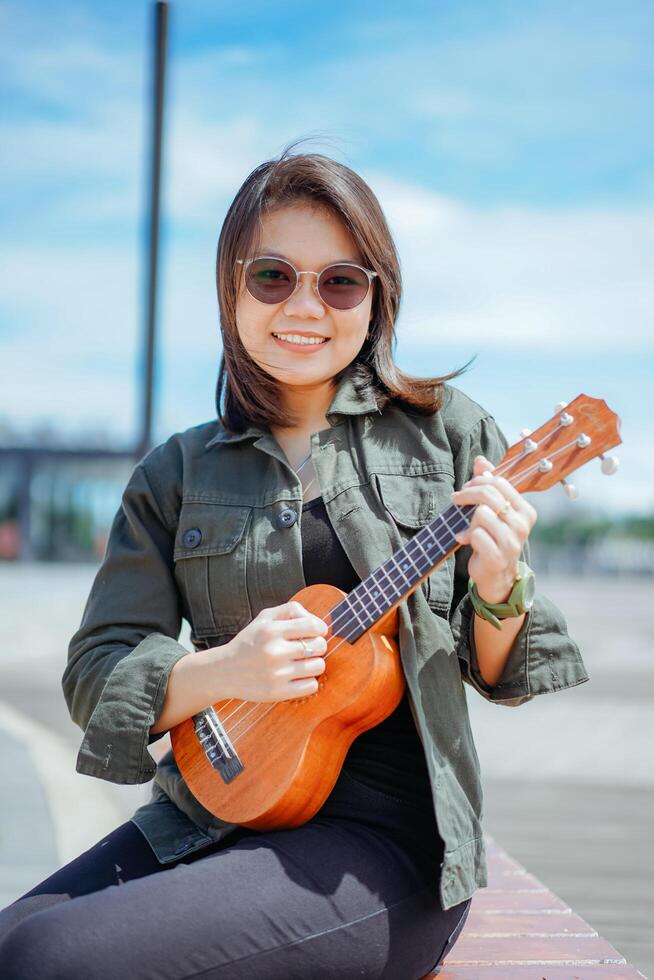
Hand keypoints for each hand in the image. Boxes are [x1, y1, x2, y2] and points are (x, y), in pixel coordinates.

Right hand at [210, 601, 328, 701]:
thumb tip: (316, 621)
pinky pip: (311, 686)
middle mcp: (274, 651)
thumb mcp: (264, 618)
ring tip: (301, 663)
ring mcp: (276, 674)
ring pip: (318, 666)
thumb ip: (290, 610)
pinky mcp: (277, 693)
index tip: (315, 632)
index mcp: (271, 630)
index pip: (313, 626)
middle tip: (306, 649)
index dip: (320, 628)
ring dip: (314, 664)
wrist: (224, 672)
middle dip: (317, 646)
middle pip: (319, 646)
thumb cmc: (249, 643)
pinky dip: (308, 681)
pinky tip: (297, 677)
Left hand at [450, 455, 536, 602]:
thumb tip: (481, 460)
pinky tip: (466, 541)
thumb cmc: (493, 538)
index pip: (499, 482)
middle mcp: (522, 525)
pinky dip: (466, 536)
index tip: (466, 488)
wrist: (496, 575)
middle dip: (467, 494)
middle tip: (456, 499)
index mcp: (525, 510)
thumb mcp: (493, 510)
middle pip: (488, 494)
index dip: (478, 481)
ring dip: (467, 520)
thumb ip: (489, 485)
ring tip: (468, 527)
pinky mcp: (497, 556)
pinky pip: (475, 534)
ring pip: (480, 514)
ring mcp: (512, 542)